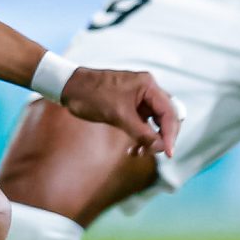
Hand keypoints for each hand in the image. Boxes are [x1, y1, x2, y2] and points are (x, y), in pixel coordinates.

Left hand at [59, 66, 181, 158]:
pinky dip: (140, 137)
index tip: (168, 153)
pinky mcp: (130, 107)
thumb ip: (142, 132)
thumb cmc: (91, 95)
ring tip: (138, 153)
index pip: (169, 112)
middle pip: (166, 118)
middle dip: (162, 137)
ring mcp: (139, 98)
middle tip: (154, 153)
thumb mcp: (118, 115)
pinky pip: (142, 124)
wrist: (68, 88)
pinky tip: (133, 149)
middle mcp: (147, 90)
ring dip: (150, 140)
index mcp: (148, 86)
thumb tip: (161, 148)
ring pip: (155, 123)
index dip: (171, 134)